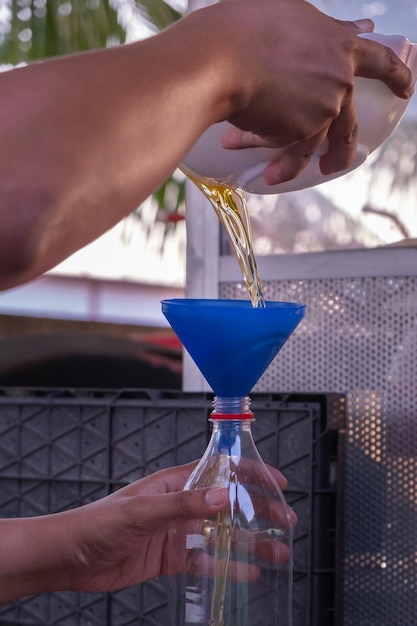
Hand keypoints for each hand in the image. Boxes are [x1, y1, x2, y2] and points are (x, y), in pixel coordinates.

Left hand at [53, 461, 289, 592]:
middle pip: (227, 504)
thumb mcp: (141, 511)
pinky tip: (245, 574)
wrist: (70, 556)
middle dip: (257, 509)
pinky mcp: (169, 557)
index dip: (250, 472)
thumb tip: (221, 496)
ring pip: (221, 535)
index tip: (276, 480)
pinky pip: (204, 561)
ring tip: (276, 552)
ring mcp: (175, 531)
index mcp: (174, 484)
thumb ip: (182, 505)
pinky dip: (226, 567)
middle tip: (284, 520)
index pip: (220, 470)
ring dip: (248, 542)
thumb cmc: (98, 524)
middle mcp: (179, 505)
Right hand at [215, 0, 413, 183]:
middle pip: (350, 126)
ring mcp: (323, 109)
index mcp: (341, 46)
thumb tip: (359, 27)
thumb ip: (328, 28)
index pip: (382, 62)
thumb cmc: (248, 28)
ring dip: (295, 164)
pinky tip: (258, 165)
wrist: (223, 58)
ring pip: (314, 146)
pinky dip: (273, 159)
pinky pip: (289, 152)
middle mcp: (339, 81)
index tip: (405, 91)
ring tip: (279, 174)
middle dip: (342, 151)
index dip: (397, 78)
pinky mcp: (302, 132)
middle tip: (333, 162)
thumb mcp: (294, 14)